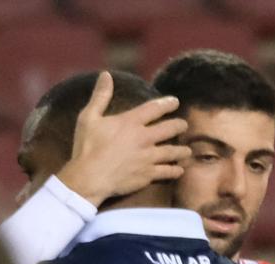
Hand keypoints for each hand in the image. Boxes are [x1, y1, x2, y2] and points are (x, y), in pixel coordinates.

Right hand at [57, 71, 189, 206]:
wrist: (90, 177)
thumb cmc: (86, 147)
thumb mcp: (89, 117)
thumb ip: (100, 96)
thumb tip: (106, 75)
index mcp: (130, 122)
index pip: (154, 108)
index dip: (167, 103)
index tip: (175, 102)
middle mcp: (143, 138)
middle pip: (169, 129)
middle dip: (179, 126)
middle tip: (184, 125)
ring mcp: (148, 157)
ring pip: (172, 152)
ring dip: (182, 151)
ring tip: (187, 151)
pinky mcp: (148, 174)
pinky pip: (167, 172)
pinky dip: (175, 171)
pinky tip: (179, 170)